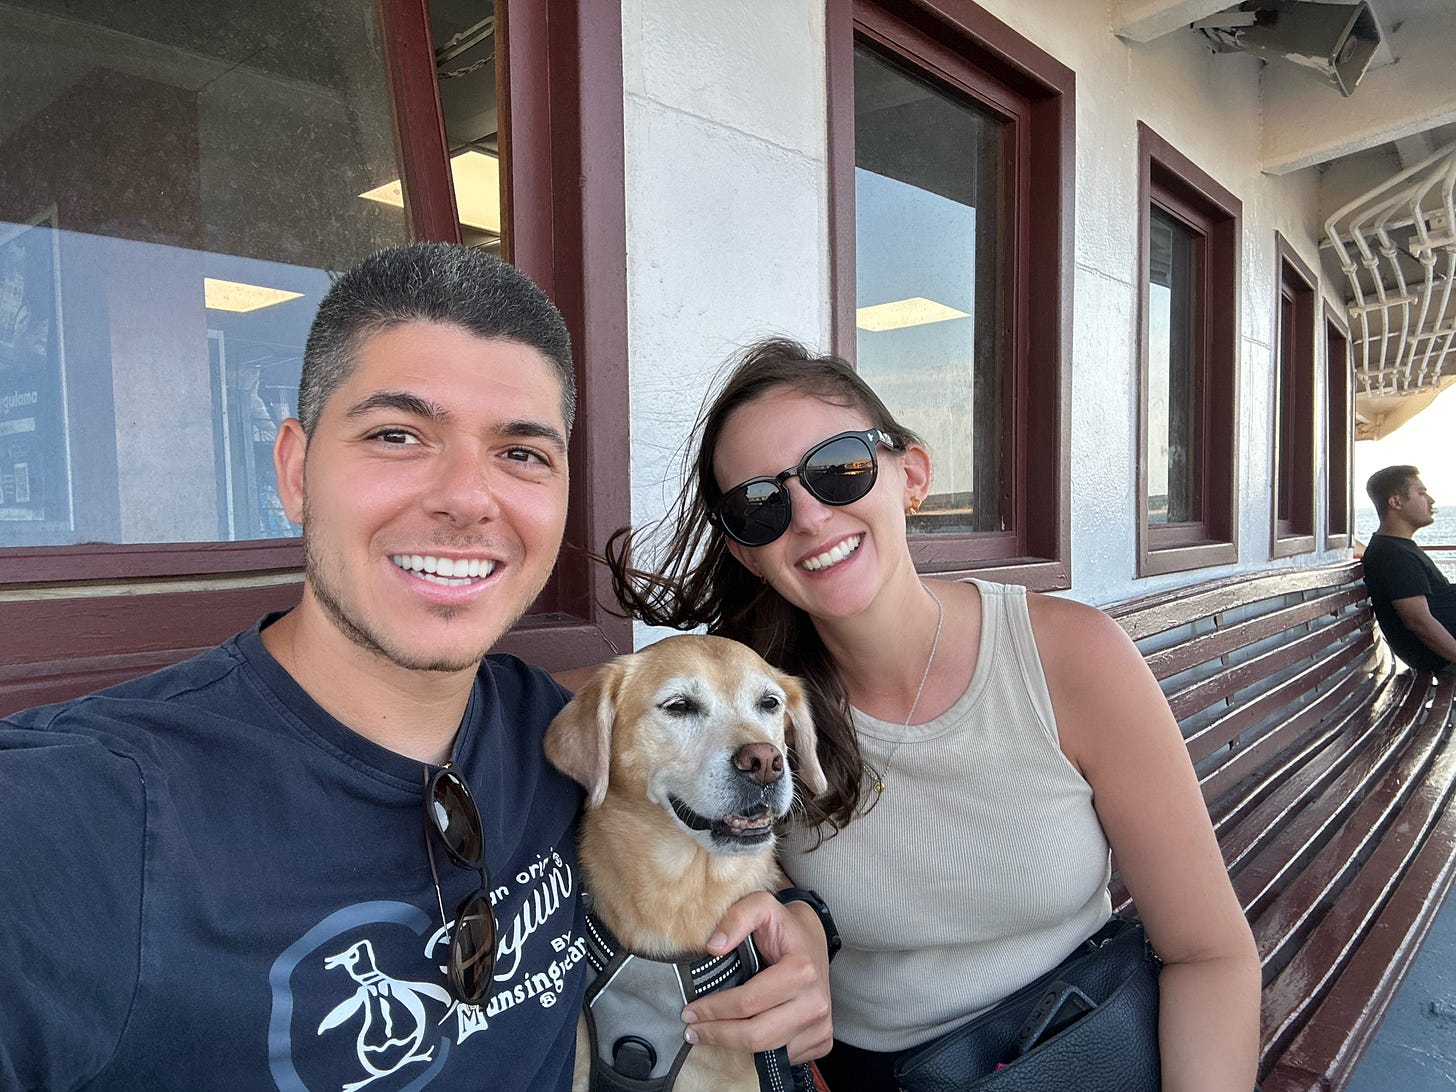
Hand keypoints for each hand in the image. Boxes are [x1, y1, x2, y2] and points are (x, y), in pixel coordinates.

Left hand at [680, 890, 832, 1063]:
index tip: (689, 1010)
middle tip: (691, 1030)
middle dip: (717, 1034)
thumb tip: (713, 946)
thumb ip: (736, 918)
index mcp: (801, 970)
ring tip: (708, 1034)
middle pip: (756, 1034)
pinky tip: (741, 1038)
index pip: (748, 1002)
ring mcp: (821, 1025)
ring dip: (733, 1046)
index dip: (713, 1009)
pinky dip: (758, 1052)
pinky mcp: (821, 1040)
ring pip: (768, 1051)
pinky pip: (784, 1057)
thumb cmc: (784, 927)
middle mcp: (816, 1002)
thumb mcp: (760, 906)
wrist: (814, 940)